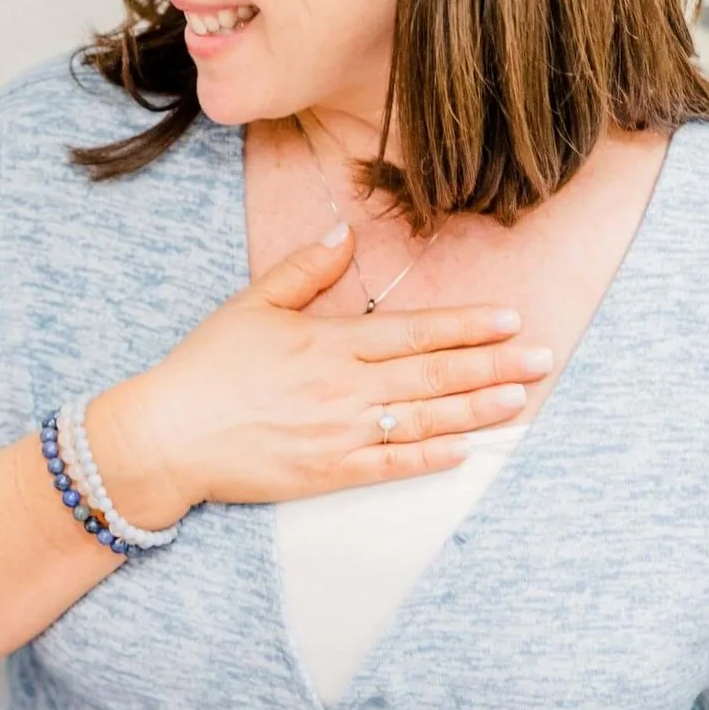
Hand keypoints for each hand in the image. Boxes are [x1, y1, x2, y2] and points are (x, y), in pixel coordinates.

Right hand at [88, 230, 552, 525]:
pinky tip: (464, 451)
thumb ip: (303, 272)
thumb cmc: (203, 369)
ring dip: (475, 409)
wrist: (165, 437)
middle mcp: (342, 389)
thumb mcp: (249, 307)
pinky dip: (428, 459)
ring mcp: (337, 434)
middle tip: (543, 358)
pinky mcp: (324, 474)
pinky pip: (389, 466)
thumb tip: (345, 235)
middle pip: (432, 374)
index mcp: (327, 344)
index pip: (412, 331)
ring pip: (422, 419)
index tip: (509, 318)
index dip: (464, 325)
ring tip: (520, 399)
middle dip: (493, 364)